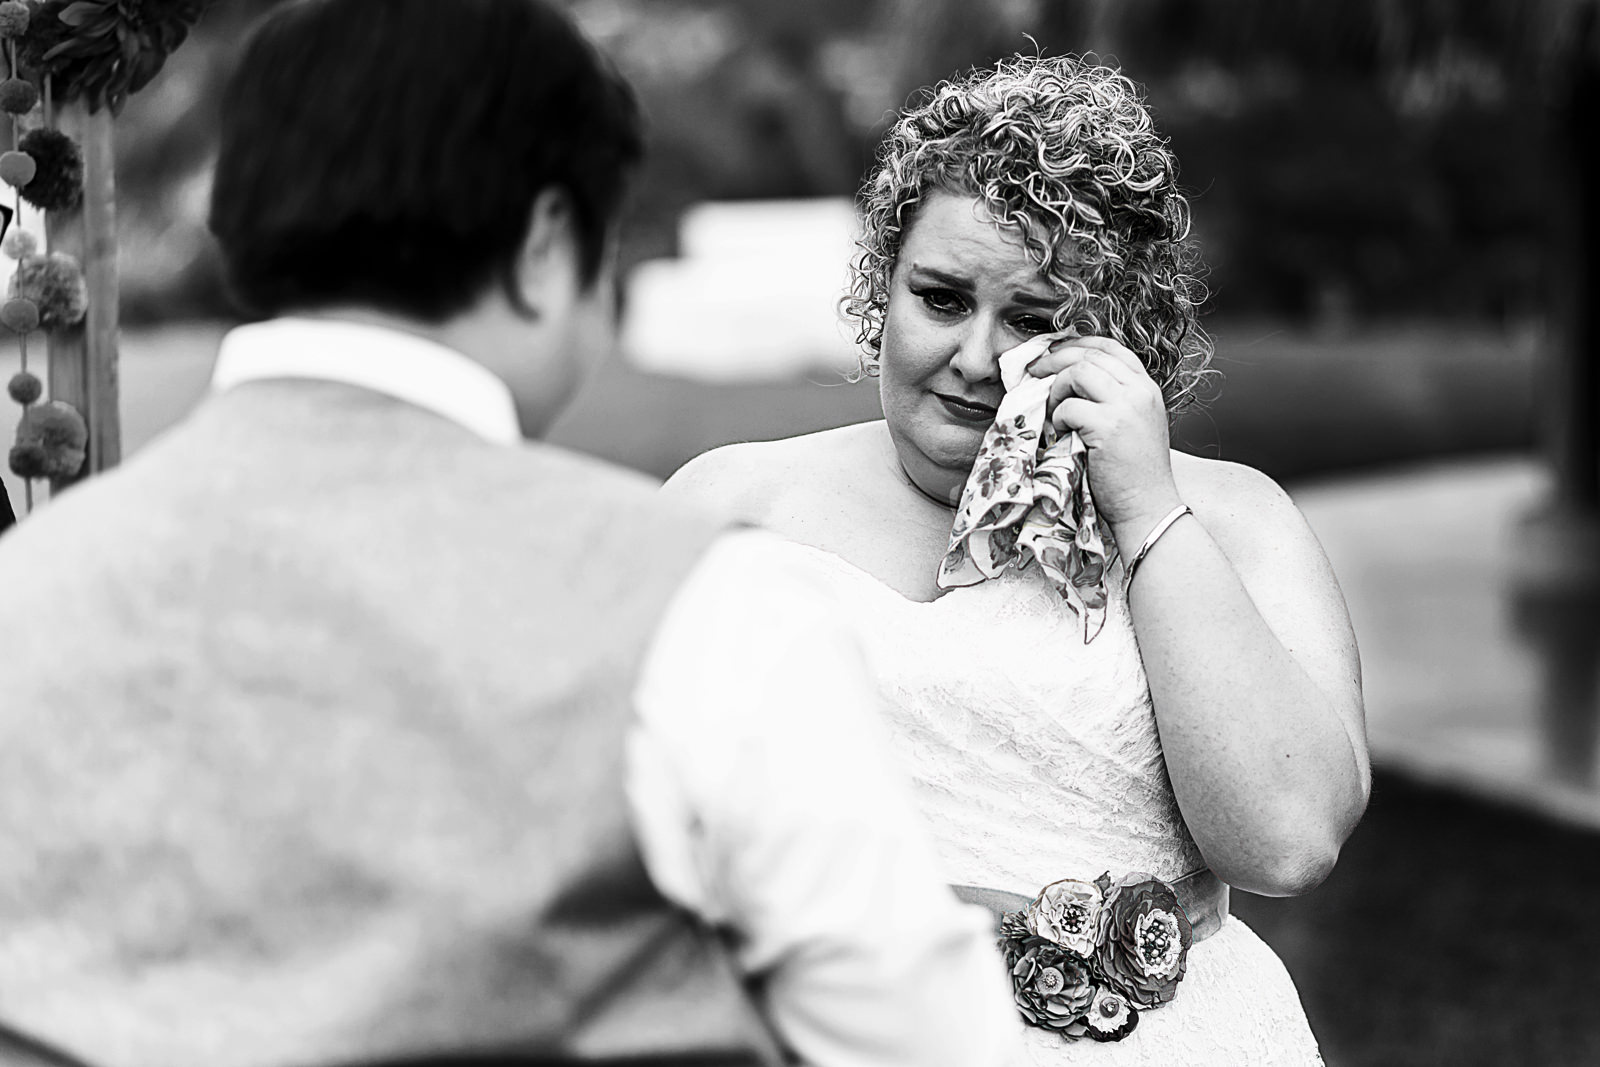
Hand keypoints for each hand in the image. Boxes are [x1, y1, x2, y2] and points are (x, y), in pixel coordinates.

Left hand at [1026, 335, 1182, 552]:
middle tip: (1034, 372)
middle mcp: (1140, 391)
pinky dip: (1058, 417)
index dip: (1078, 344)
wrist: (1149, 508)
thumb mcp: (1134, 426)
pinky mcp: (1109, 426)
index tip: (1054, 351)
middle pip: (1090, 355)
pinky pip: (1070, 406)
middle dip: (1056, 360)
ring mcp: (1127, 407)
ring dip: (1056, 389)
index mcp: (1147, 389)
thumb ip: (1113, 400)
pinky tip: (1061, 435)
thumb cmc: (1135, 475)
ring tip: (1052, 411)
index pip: (1111, 348)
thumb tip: (1068, 382)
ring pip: (1079, 372)